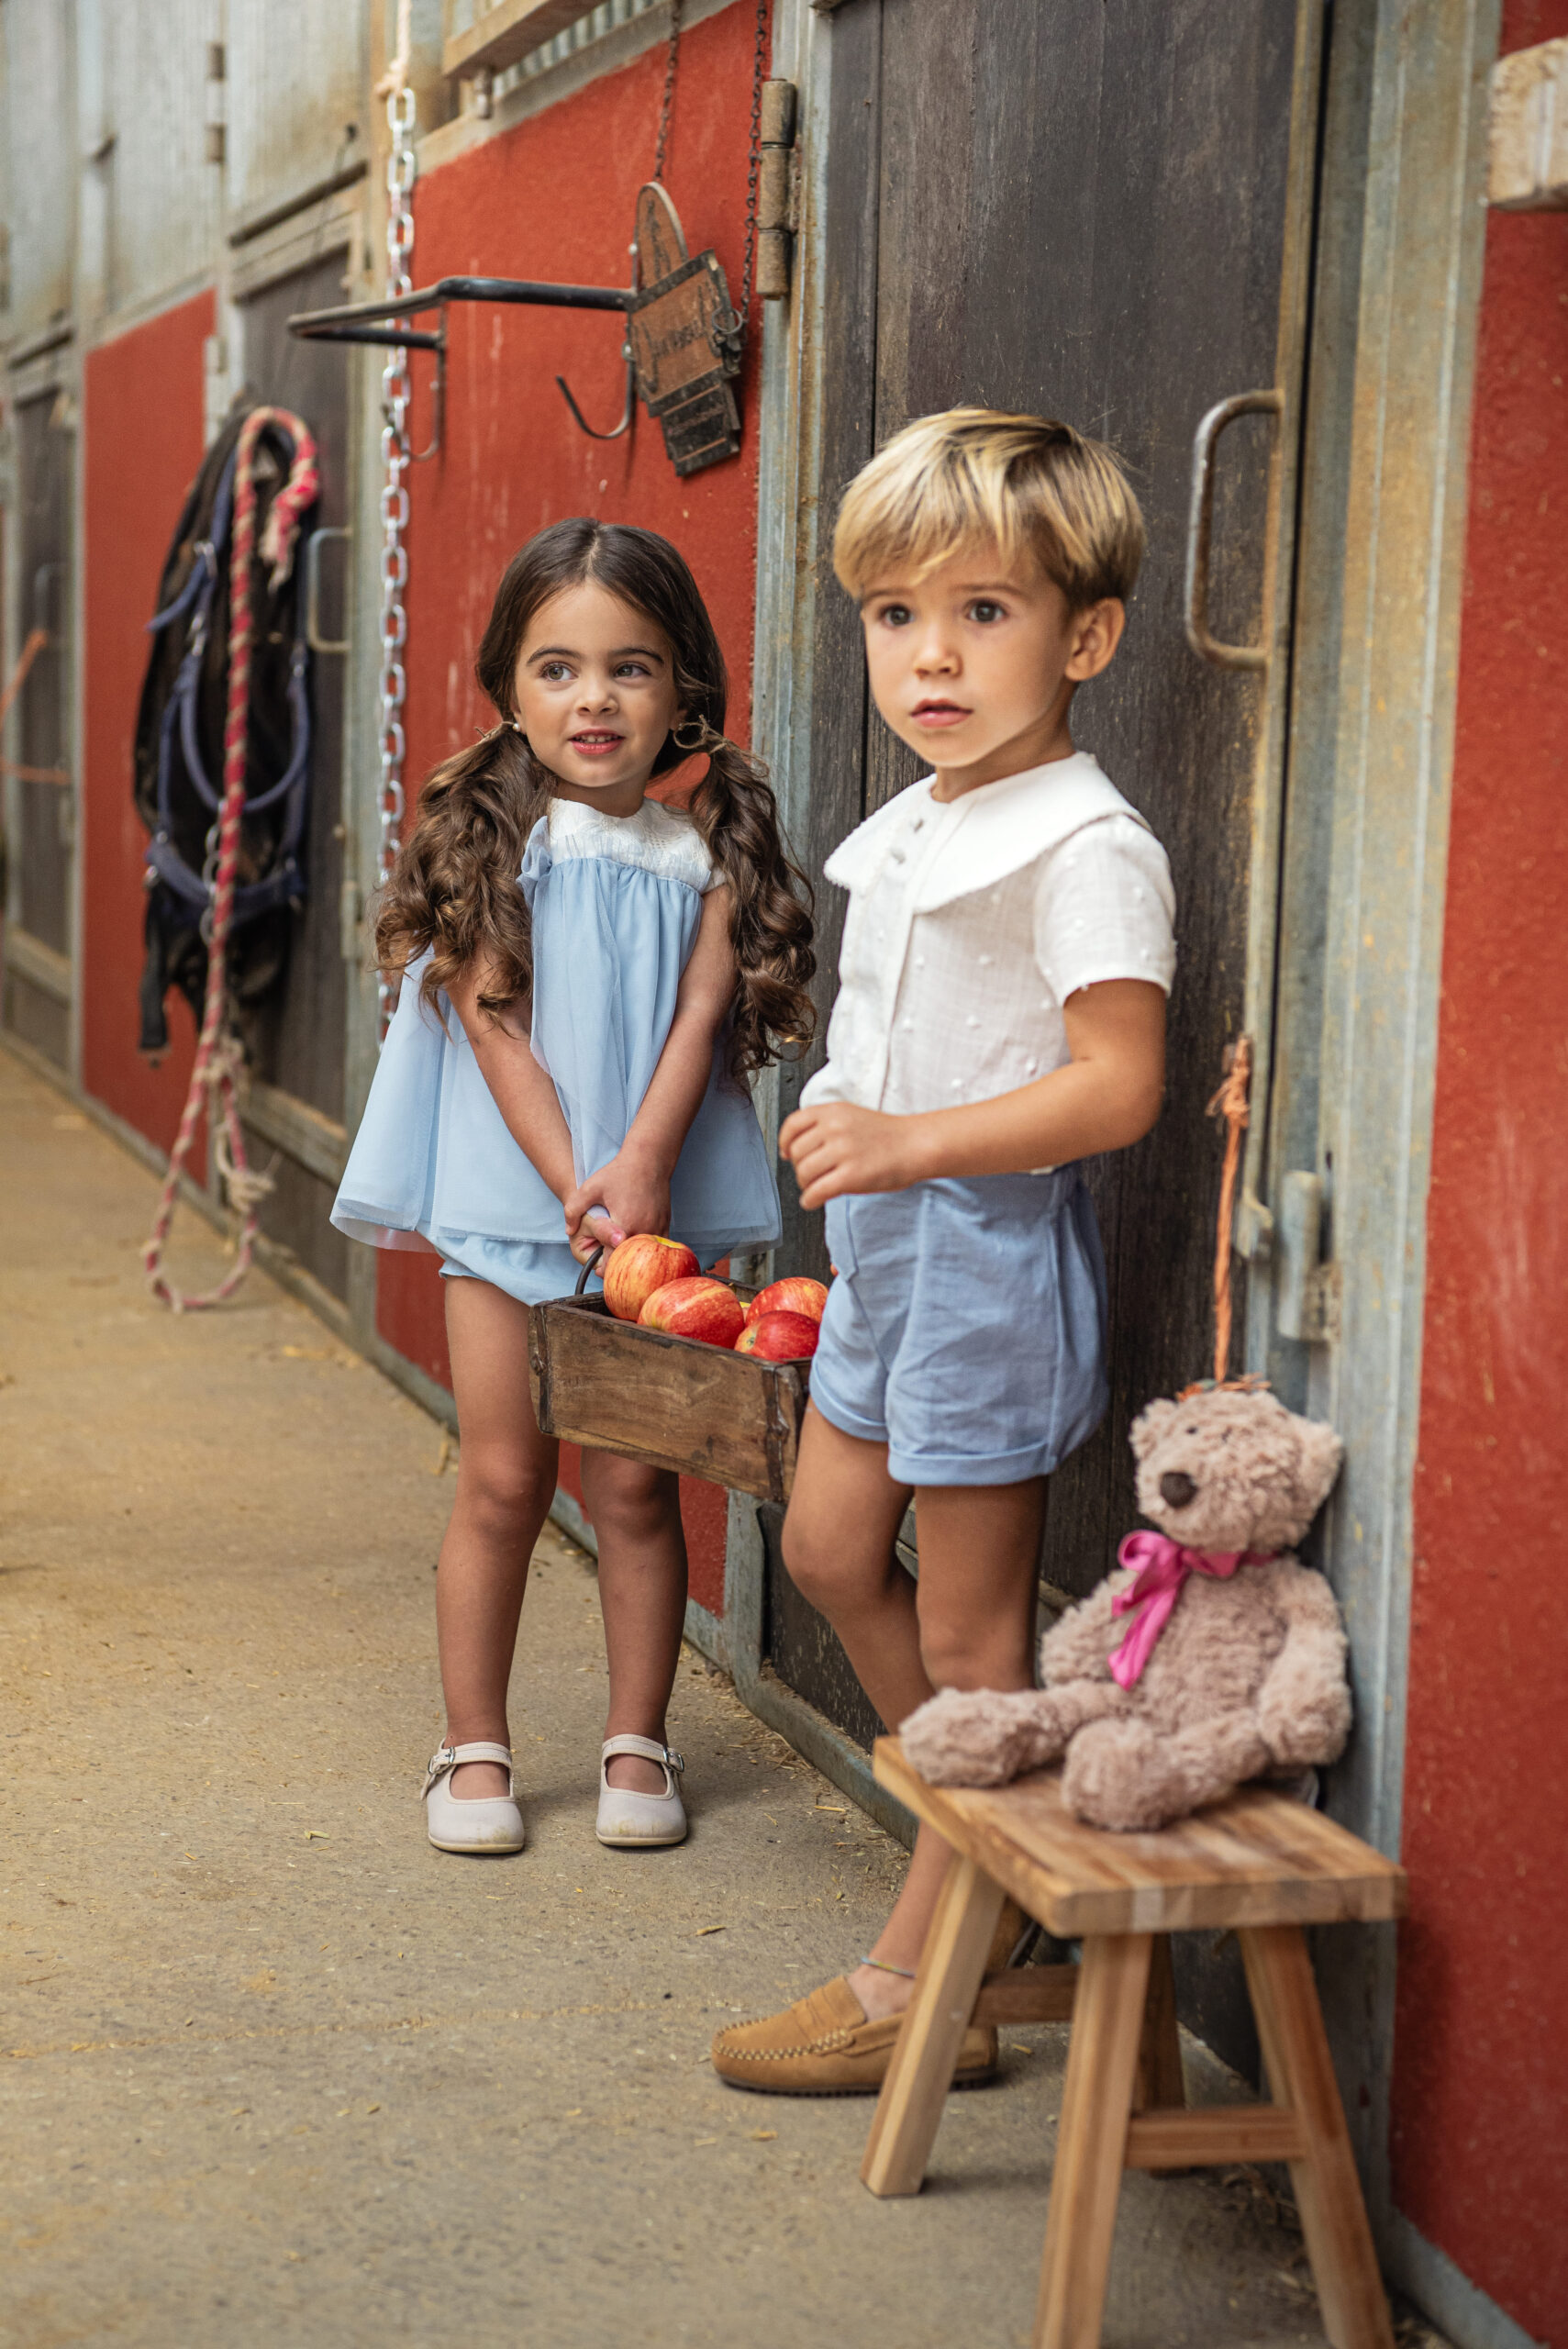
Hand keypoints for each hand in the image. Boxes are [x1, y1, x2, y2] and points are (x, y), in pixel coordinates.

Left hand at [564, 1148, 671, 1255]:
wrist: (649, 1159)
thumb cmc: (619, 1172)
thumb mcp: (590, 1188)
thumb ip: (573, 1209)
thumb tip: (569, 1230)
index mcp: (624, 1225)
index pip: (613, 1259)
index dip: (602, 1264)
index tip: (596, 1263)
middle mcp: (644, 1230)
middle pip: (629, 1260)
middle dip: (616, 1261)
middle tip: (606, 1260)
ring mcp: (657, 1228)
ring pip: (644, 1255)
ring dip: (632, 1255)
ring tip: (619, 1251)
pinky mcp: (665, 1224)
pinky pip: (655, 1247)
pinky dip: (645, 1248)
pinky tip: (635, 1243)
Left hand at [777, 1102, 926, 1209]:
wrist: (917, 1145)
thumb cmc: (889, 1135)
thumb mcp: (852, 1116)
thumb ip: (826, 1125)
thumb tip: (797, 1147)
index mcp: (833, 1111)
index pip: (793, 1124)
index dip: (785, 1141)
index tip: (785, 1152)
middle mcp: (834, 1128)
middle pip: (796, 1152)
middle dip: (799, 1167)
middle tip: (810, 1174)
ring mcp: (842, 1152)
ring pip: (803, 1173)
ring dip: (805, 1185)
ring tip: (815, 1187)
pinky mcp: (850, 1176)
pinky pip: (816, 1191)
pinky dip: (810, 1200)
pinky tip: (813, 1201)